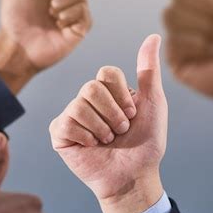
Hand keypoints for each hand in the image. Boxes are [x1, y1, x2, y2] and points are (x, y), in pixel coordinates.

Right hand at [49, 35, 166, 212]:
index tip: (132, 114)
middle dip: (113, 113)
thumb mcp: (153, 102)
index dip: (122, 96)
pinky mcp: (59, 133)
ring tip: (108, 140)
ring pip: (79, 104)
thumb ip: (148, 70)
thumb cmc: (146, 142)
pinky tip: (92, 146)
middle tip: (121, 131)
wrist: (134, 176)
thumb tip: (153, 36)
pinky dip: (85, 137)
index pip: (106, 73)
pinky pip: (67, 123)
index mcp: (108, 91)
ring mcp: (72, 115)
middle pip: (91, 87)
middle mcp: (87, 99)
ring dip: (102, 127)